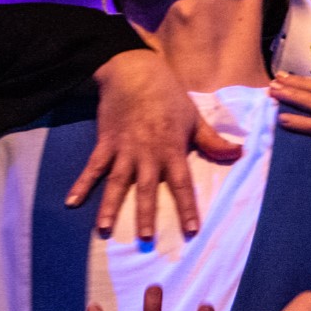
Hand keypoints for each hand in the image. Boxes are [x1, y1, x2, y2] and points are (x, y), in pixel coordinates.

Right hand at [78, 48, 241, 242]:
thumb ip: (213, 140)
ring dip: (110, 206)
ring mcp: (124, 149)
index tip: (191, 230)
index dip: (186, 208)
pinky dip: (81, 184)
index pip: (182, 183)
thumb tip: (239, 153)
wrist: (134, 72)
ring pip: (117, 182)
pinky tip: (71, 202)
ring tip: (103, 229)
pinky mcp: (105, 143)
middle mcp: (147, 153)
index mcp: (171, 149)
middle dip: (145, 213)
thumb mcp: (194, 117)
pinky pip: (92, 167)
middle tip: (144, 238)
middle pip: (147, 188)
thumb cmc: (168, 96)